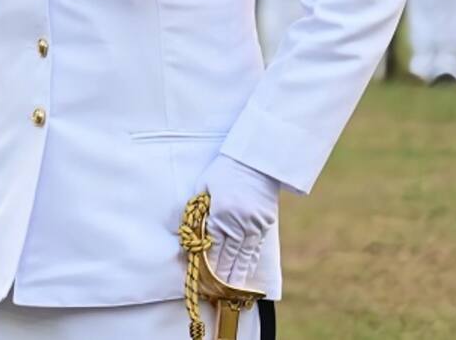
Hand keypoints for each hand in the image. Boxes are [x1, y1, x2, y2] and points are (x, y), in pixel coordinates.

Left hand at [199, 155, 279, 289]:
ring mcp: (254, 225)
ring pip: (243, 257)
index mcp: (220, 214)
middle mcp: (238, 223)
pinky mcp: (265, 223)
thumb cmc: (224, 169)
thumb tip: (190, 232)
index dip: (206, 266)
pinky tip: (246, 274)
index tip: (201, 280)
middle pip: (227, 257)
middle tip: (215, 294)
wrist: (256, 159)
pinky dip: (250, 263)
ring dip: (236, 275)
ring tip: (231, 292)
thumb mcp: (204, 188)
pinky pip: (256, 248)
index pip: (211, 248)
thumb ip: (198, 211)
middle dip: (220, 277)